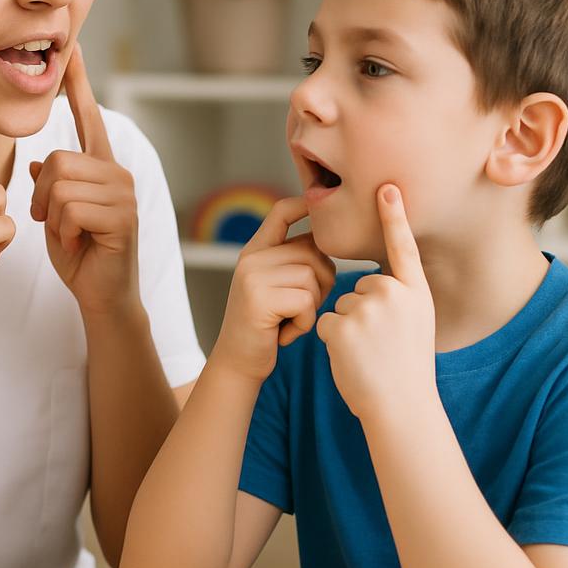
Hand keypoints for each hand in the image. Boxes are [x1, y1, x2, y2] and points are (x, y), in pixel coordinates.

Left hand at [28, 44, 138, 314]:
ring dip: (53, 215)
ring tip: (68, 233)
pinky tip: (79, 243)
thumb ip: (52, 184)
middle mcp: (117, 173)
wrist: (101, 295)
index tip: (74, 48)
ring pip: (61, 183)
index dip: (80, 83)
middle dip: (42, 194)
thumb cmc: (80, 254)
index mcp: (101, 167)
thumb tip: (40, 161)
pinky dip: (64, 231)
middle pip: (58, 159)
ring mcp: (124, 194)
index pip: (89, 117)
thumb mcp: (56, 215)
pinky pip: (72, 208)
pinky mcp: (123, 217)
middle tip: (51, 220)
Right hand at [212, 197, 336, 383]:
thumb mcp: (277, 287)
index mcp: (256, 251)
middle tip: (304, 307)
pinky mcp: (258, 298)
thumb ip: (294, 262)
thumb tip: (328, 239)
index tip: (319, 204)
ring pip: (312, 276)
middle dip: (322, 281)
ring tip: (292, 320)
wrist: (239, 363)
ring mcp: (252, 276)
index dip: (304, 204)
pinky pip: (305, 301)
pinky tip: (286, 333)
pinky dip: (305, 322)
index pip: (281, 212)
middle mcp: (251, 258)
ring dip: (313, 305)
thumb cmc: (269, 326)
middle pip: (311, 251)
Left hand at [316, 184, 435, 420]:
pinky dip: (332, 342)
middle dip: (361, 313)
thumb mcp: (417, 325)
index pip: (403, 247)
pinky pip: (324, 322)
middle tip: (382, 345)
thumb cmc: (407, 370)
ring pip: (341, 306)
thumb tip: (371, 283)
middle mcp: (393, 294)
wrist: (401, 408)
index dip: (394, 216)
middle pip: (359, 287)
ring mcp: (366, 309)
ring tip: (369, 354)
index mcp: (415, 292)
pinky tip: (352, 359)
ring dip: (347, 329)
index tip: (386, 186)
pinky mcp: (341, 326)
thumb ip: (399, 298)